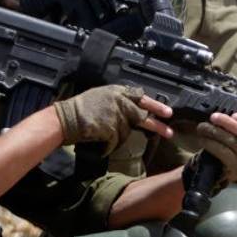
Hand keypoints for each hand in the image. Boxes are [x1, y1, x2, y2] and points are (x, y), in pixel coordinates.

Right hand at [54, 85, 173, 154]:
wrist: (66, 119)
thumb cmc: (79, 109)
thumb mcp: (101, 97)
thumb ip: (117, 100)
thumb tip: (133, 109)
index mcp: (117, 91)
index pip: (142, 98)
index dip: (156, 106)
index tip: (168, 112)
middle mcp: (120, 101)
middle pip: (144, 115)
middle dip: (158, 125)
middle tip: (170, 133)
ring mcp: (118, 115)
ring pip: (127, 131)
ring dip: (117, 137)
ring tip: (100, 132)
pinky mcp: (114, 128)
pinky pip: (117, 141)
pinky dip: (109, 144)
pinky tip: (97, 139)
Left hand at [195, 113, 236, 182]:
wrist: (225, 168)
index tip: (236, 115)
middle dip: (226, 123)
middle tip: (214, 116)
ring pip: (230, 141)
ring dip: (214, 131)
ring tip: (203, 126)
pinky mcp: (235, 167)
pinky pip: (222, 151)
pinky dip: (210, 142)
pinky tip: (203, 137)